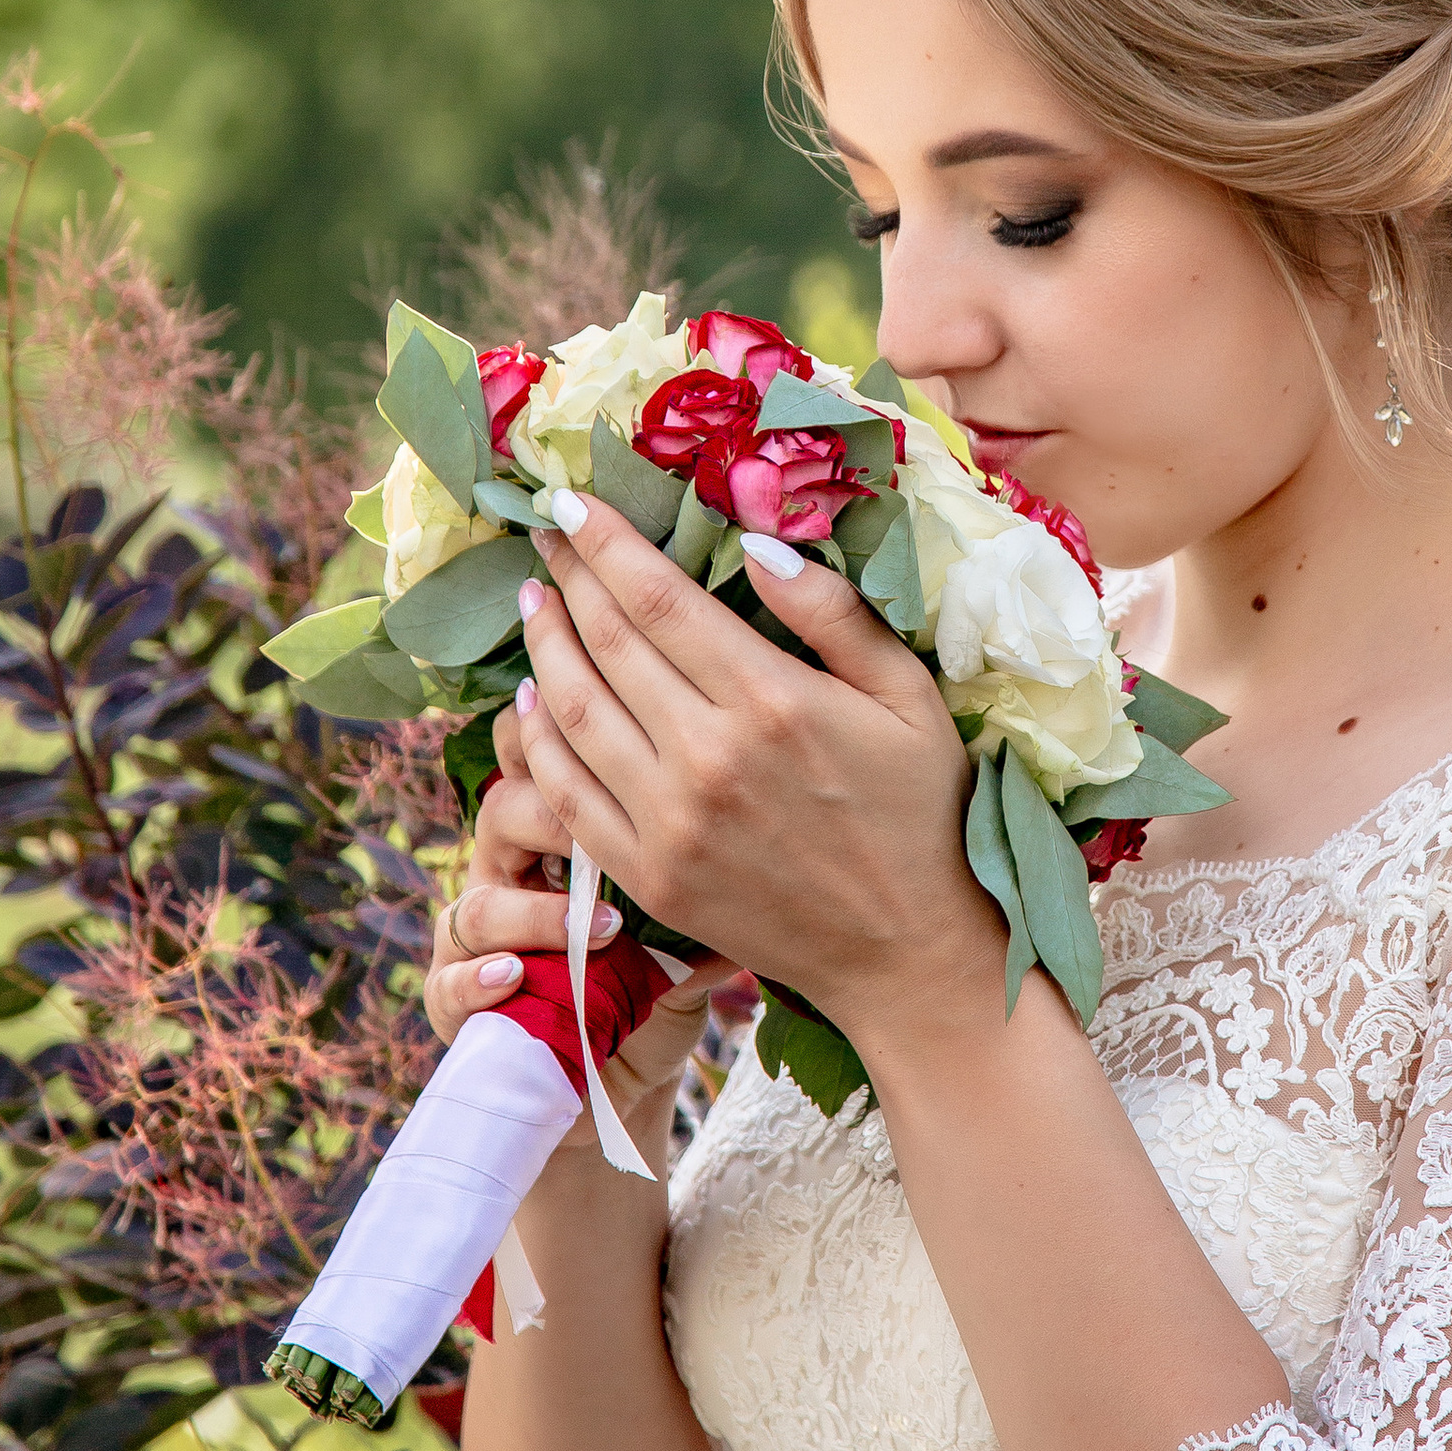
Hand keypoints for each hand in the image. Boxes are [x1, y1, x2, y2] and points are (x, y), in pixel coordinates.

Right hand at [424, 725, 735, 1155]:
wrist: (616, 1083)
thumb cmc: (656, 987)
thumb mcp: (695, 927)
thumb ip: (716, 875)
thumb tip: (779, 825)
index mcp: (558, 835)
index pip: (546, 760)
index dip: (566, 740)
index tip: (621, 742)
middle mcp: (510, 874)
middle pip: (502, 811)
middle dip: (548, 814)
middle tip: (605, 832)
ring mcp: (478, 940)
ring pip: (476, 901)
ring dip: (532, 913)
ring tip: (594, 929)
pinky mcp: (459, 1004)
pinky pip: (449, 983)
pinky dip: (477, 979)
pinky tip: (514, 976)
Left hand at [510, 498, 997, 1046]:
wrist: (907, 950)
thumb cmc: (919, 811)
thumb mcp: (908, 696)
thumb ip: (834, 614)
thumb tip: (756, 544)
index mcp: (772, 700)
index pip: (659, 600)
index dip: (604, 543)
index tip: (568, 500)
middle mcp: (708, 757)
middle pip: (607, 643)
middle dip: (567, 576)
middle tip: (542, 532)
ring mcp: (669, 822)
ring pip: (574, 712)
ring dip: (543, 646)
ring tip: (533, 600)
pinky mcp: (648, 876)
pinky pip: (567, 794)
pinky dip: (537, 740)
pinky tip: (531, 700)